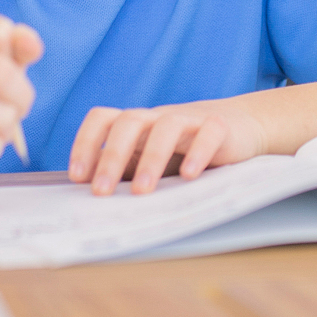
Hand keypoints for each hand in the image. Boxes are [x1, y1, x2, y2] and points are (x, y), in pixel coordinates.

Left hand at [69, 97, 268, 195]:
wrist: (240, 126)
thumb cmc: (186, 149)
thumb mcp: (151, 160)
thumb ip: (126, 172)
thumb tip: (90, 198)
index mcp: (137, 125)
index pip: (103, 119)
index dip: (86, 143)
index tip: (77, 177)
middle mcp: (158, 118)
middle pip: (129, 121)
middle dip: (111, 156)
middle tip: (101, 193)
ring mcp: (190, 119)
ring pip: (166, 126)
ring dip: (151, 158)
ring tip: (142, 192)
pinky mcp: (220, 127)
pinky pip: (208, 132)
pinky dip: (197, 152)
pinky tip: (189, 176)